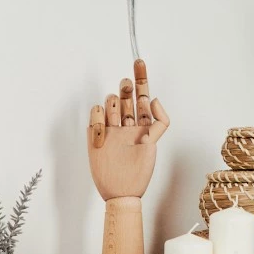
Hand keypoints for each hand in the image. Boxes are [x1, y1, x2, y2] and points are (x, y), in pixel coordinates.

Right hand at [87, 60, 169, 200]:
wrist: (120, 193)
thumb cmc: (139, 172)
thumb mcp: (154, 144)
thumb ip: (159, 121)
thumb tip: (154, 99)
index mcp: (142, 125)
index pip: (142, 96)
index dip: (141, 78)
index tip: (139, 61)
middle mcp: (126, 124)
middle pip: (125, 97)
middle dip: (126, 87)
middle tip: (126, 86)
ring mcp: (110, 129)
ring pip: (110, 105)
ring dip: (112, 104)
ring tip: (116, 117)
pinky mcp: (95, 137)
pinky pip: (94, 117)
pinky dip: (97, 117)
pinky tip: (102, 127)